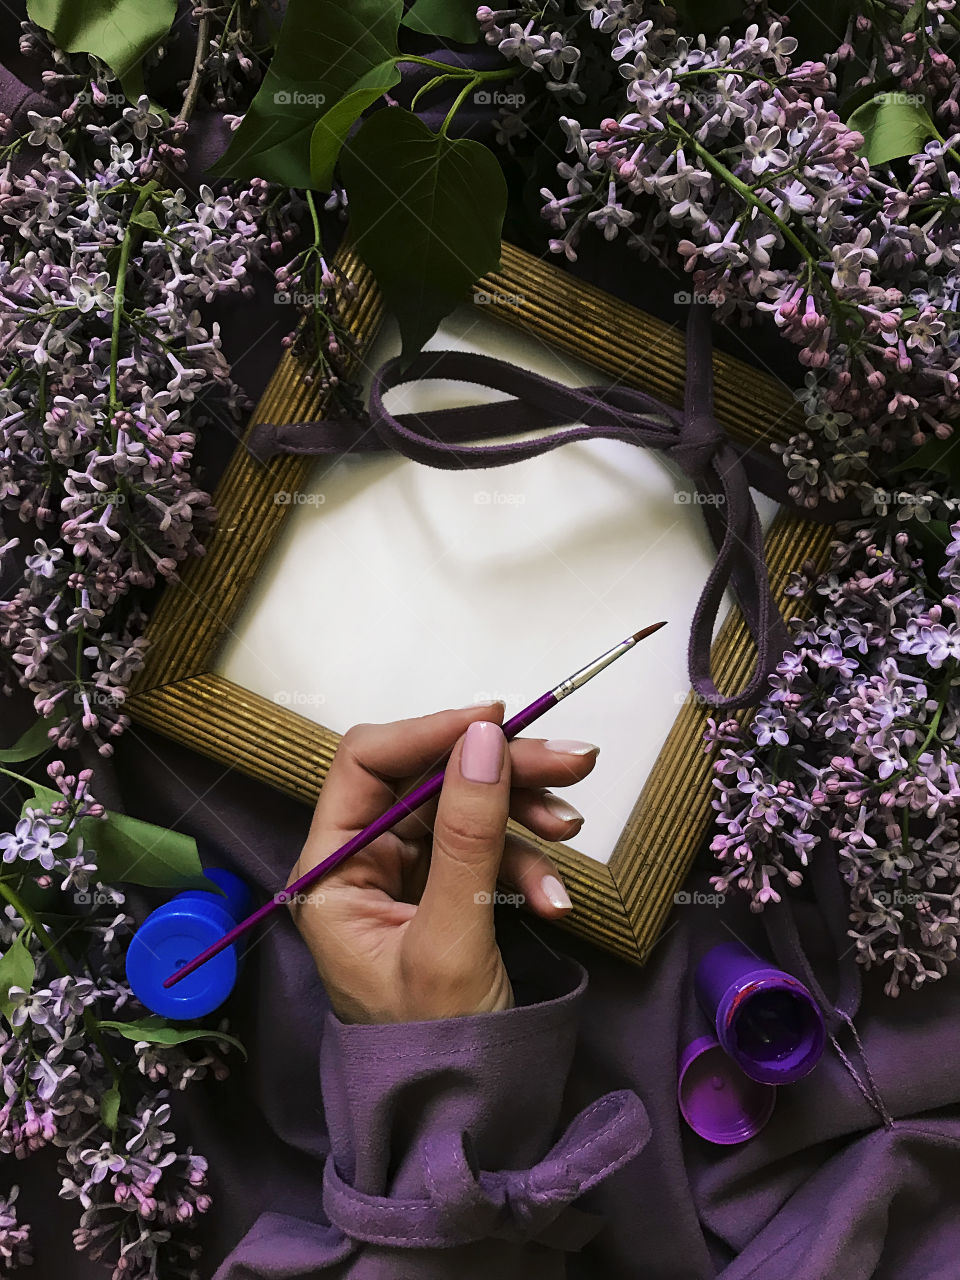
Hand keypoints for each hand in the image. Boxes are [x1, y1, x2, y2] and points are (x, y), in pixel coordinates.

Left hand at [287, 704, 598, 1023]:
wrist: (463, 1119)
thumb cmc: (436, 1045)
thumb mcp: (452, 938)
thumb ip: (468, 836)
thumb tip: (483, 738)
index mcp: (332, 869)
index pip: (366, 763)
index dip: (430, 732)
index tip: (498, 722)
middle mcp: (363, 861)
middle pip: (430, 780)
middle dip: (501, 770)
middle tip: (575, 763)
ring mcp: (408, 875)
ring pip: (468, 808)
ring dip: (525, 815)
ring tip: (575, 828)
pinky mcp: (447, 890)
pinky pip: (490, 849)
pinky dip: (528, 862)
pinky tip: (558, 899)